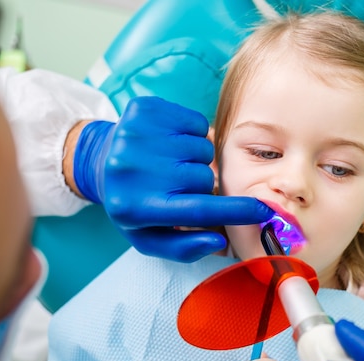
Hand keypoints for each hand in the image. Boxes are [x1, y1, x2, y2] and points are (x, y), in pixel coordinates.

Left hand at [70, 97, 273, 261]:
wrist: (99, 160)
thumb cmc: (133, 203)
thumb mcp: (150, 237)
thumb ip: (184, 247)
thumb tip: (220, 241)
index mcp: (136, 208)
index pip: (199, 211)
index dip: (236, 212)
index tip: (264, 210)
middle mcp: (133, 171)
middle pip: (205, 177)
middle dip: (203, 183)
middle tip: (181, 184)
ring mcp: (136, 136)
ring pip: (203, 148)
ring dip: (196, 158)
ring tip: (173, 163)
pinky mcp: (143, 109)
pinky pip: (197, 122)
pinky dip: (192, 133)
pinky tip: (171, 142)